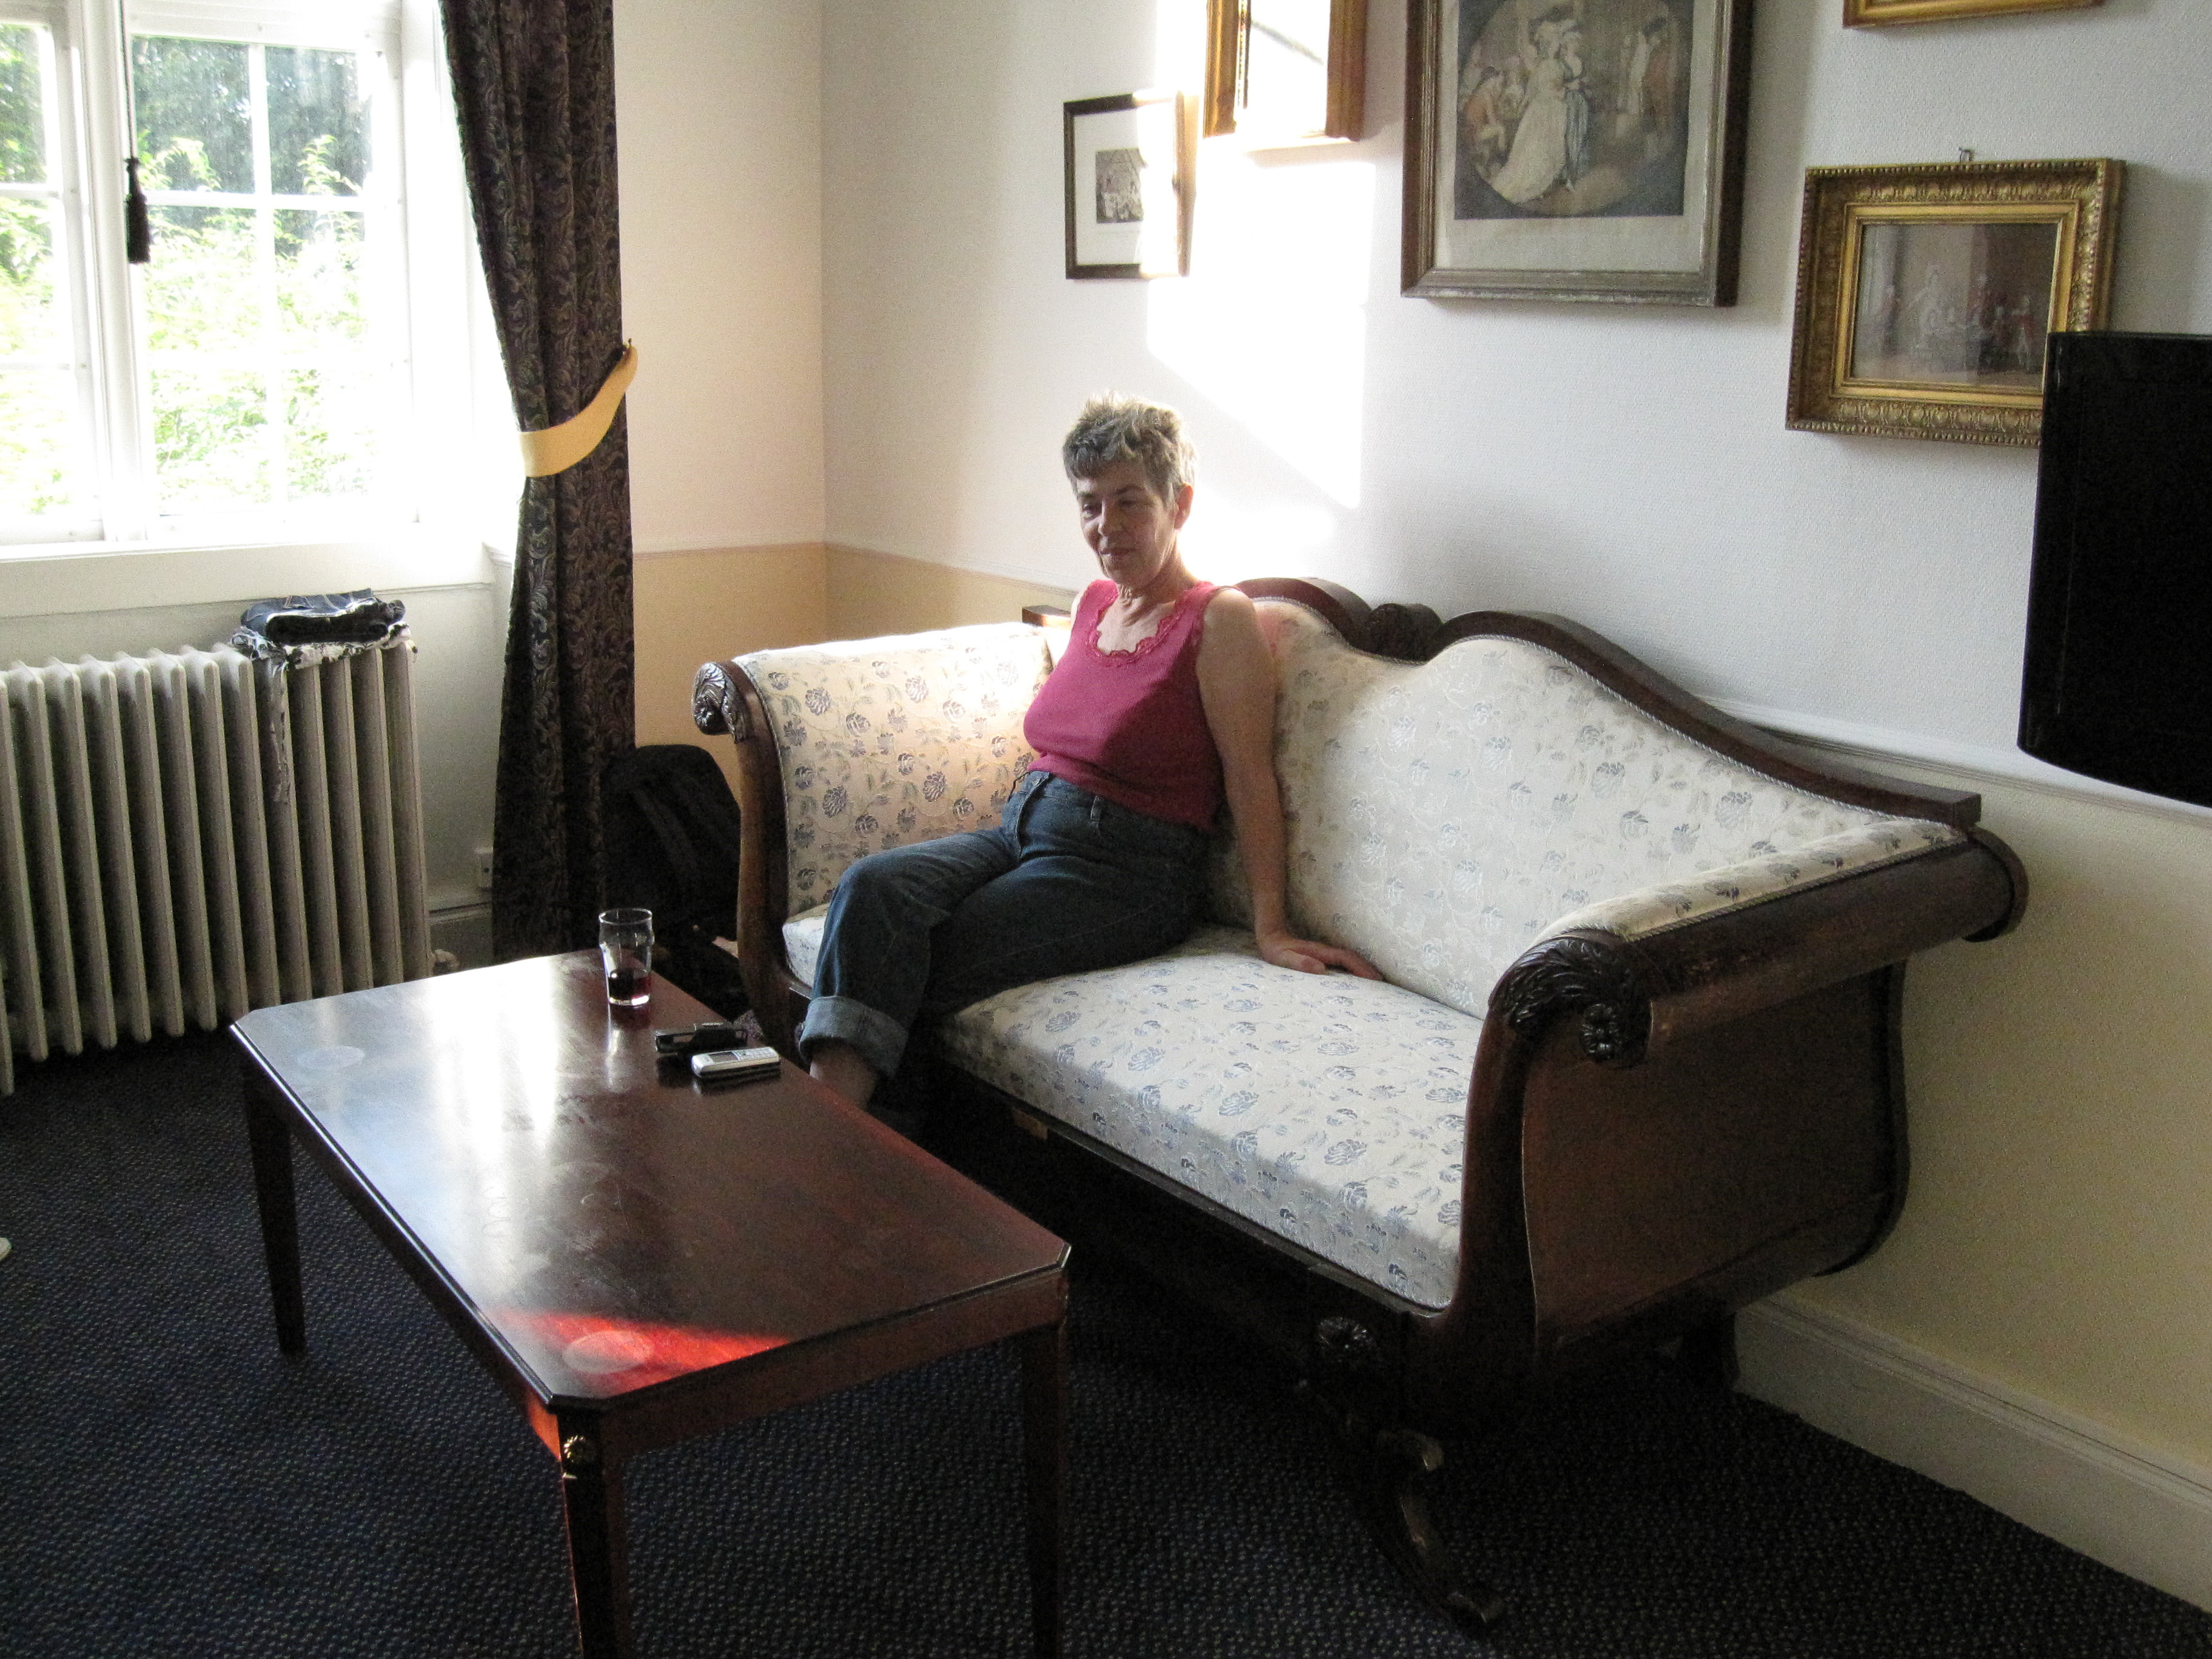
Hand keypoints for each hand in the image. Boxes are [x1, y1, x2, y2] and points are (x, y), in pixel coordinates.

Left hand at [1256, 931, 1382, 978]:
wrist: (1271, 936)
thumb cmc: (1276, 950)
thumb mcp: (1283, 958)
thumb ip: (1299, 962)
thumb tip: (1319, 968)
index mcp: (1321, 952)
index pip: (1346, 959)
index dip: (1361, 968)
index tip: (1374, 978)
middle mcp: (1326, 951)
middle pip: (1352, 958)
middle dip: (1368, 969)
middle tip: (1383, 983)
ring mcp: (1326, 953)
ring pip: (1349, 960)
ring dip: (1363, 969)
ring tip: (1376, 982)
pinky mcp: (1323, 957)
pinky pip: (1343, 963)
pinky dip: (1353, 969)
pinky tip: (1356, 979)